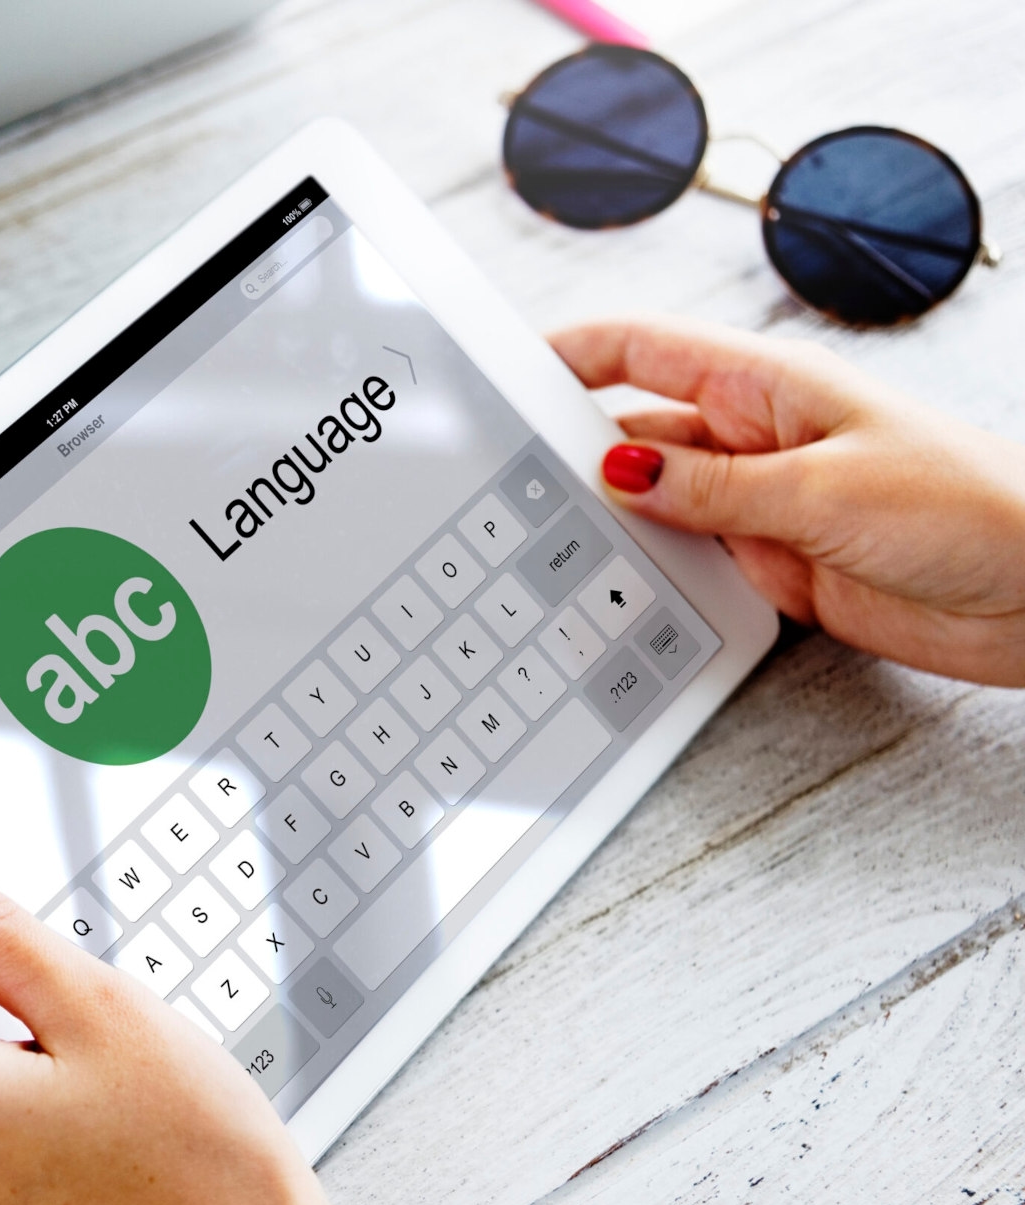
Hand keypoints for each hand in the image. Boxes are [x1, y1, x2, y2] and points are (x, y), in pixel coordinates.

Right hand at [549, 315, 1024, 686]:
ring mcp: (760, 504)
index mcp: (769, 386)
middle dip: (574, 450)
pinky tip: (616, 586)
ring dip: (612, 523)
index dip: (572, 353)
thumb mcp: (821, 487)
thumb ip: (711, 488)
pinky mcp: (774, 565)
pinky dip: (651, 575)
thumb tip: (619, 472)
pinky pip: (688, 564)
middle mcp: (755, 440)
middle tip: (506, 480)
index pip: (645, 350)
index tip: (505, 371)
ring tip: (549, 541)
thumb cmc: (969, 508)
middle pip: (636, 433)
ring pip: (655, 506)